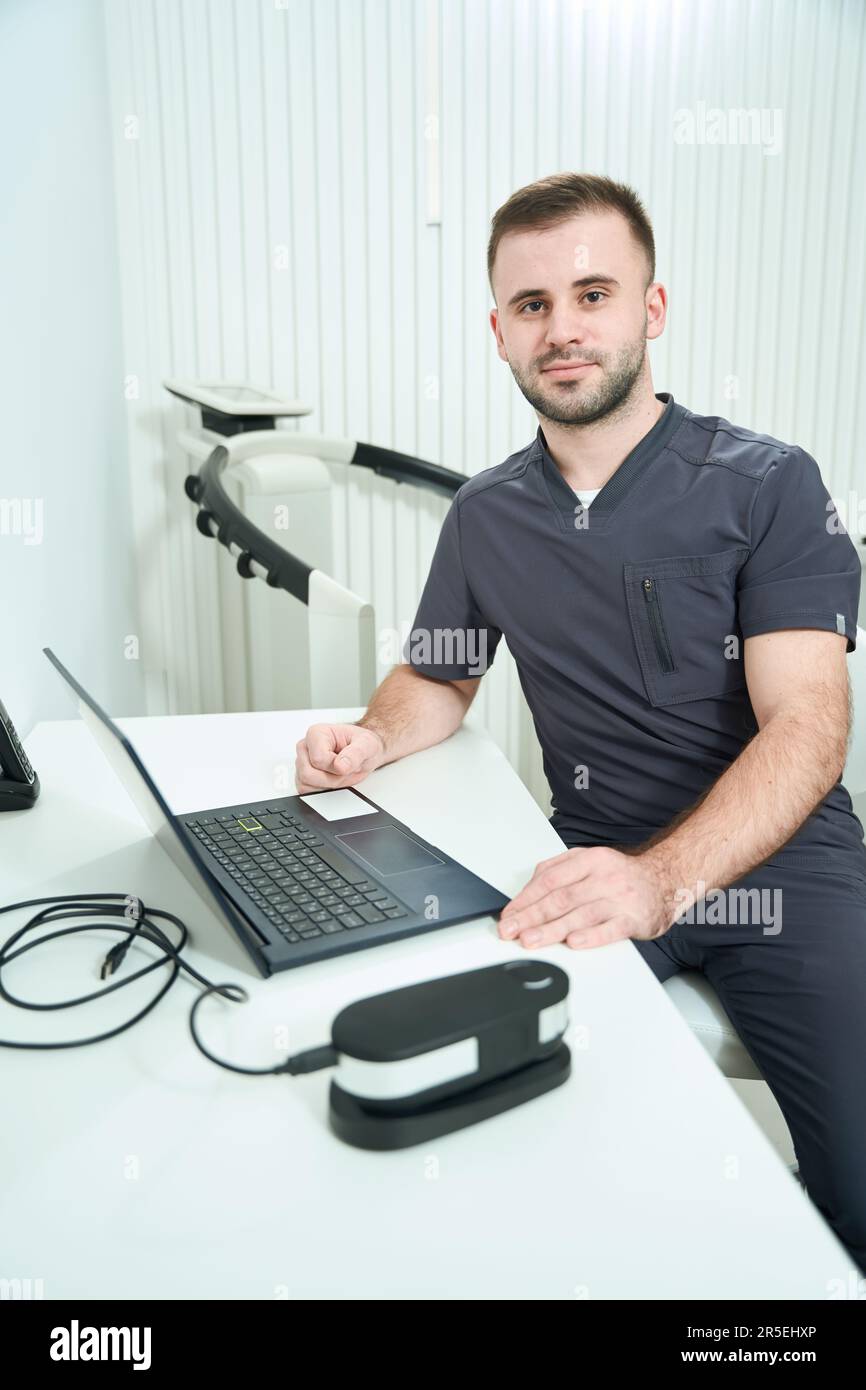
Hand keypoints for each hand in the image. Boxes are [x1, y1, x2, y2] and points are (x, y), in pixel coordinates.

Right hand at [295, 723, 385, 793]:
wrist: (364, 752)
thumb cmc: (362, 744)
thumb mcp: (367, 744)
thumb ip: (355, 753)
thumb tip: (340, 766)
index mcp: (316, 733)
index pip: (318, 760)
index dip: (336, 768)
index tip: (347, 762)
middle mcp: (305, 747)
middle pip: (309, 774)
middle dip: (332, 779)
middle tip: (346, 770)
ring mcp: (301, 763)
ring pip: (306, 785)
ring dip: (328, 785)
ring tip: (340, 774)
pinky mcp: (302, 777)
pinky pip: (307, 792)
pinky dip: (323, 791)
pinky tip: (333, 780)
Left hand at [498, 845, 674, 950]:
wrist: (665, 880)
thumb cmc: (622, 875)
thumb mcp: (589, 861)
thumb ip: (558, 870)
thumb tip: (528, 889)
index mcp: (590, 860)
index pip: (550, 880)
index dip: (526, 898)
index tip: (509, 914)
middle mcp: (604, 878)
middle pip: (561, 898)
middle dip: (531, 916)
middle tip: (511, 930)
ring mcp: (619, 899)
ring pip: (580, 915)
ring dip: (552, 929)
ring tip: (531, 940)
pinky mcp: (634, 920)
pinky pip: (610, 930)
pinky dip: (591, 937)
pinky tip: (574, 943)